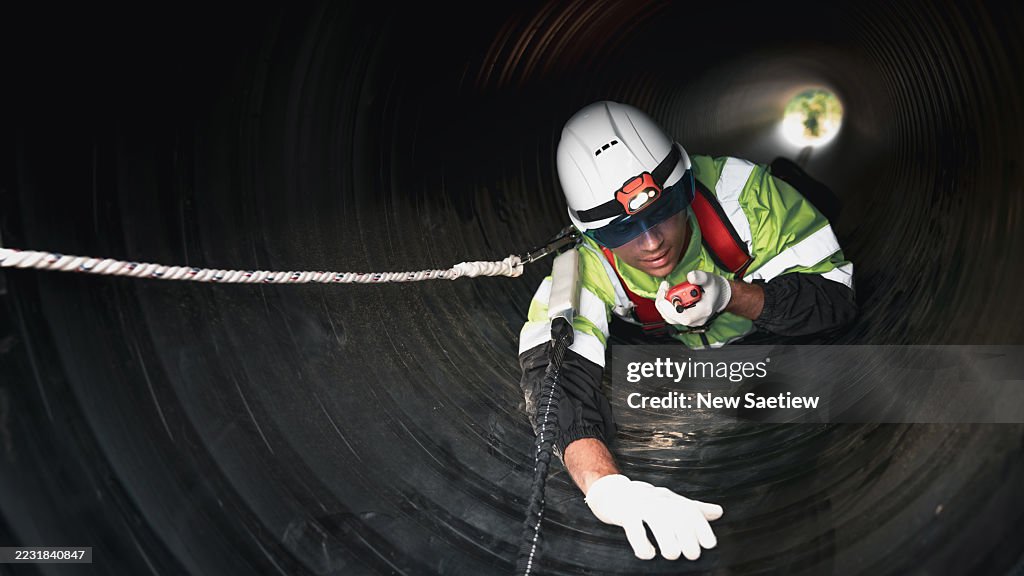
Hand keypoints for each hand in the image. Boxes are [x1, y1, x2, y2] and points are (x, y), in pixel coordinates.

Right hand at [585, 474, 722, 559]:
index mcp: (671, 500)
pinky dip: (643, 544)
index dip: (702, 528)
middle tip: (691, 555)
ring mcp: (641, 506)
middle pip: (677, 517)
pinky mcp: (625, 514)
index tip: (709, 545)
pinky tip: (648, 553)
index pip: (691, 511)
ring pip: (658, 521)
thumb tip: (719, 512)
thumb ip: (695, 509)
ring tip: (671, 555)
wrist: (614, 493)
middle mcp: (658, 501)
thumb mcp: (672, 504)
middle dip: (688, 538)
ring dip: (667, 541)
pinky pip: (634, 529)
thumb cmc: (648, 503)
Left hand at [655, 271, 730, 326]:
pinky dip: (666, 305)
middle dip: (664, 302)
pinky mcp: (684, 318)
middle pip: (673, 318)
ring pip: (669, 317)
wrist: (719, 295)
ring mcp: (690, 321)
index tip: (665, 294)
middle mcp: (696, 320)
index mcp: (703, 311)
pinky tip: (668, 294)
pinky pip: (670, 315)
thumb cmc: (714, 288)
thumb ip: (700, 277)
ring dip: (663, 303)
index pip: (684, 317)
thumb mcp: (710, 279)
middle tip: (664, 286)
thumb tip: (690, 276)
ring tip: (666, 288)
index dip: (671, 309)